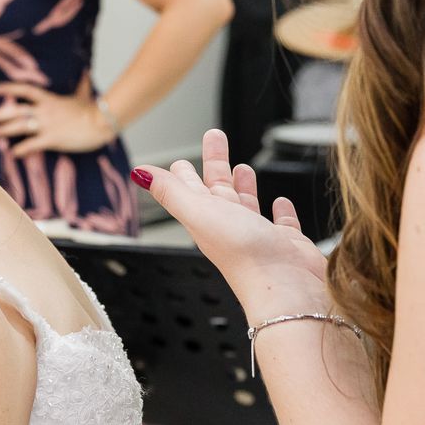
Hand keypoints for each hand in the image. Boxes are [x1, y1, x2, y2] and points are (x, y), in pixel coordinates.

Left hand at [0, 83, 115, 154]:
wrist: (101, 121)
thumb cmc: (93, 110)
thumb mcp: (84, 95)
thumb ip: (81, 85)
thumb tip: (86, 73)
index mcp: (50, 99)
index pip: (25, 90)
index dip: (10, 88)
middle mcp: (44, 111)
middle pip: (16, 110)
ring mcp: (47, 125)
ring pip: (20, 126)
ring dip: (5, 130)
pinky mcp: (52, 139)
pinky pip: (32, 145)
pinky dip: (21, 150)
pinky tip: (13, 154)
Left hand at [135, 129, 329, 319]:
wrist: (284, 287)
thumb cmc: (243, 255)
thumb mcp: (199, 213)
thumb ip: (170, 192)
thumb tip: (139, 173)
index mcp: (206, 219)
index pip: (190, 190)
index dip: (183, 173)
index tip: (180, 160)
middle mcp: (229, 227)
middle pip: (218, 189)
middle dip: (215, 163)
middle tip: (216, 137)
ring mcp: (257, 235)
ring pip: (246, 204)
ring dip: (243, 185)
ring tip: (243, 167)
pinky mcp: (285, 242)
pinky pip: (281, 222)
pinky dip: (280, 210)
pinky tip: (281, 200)